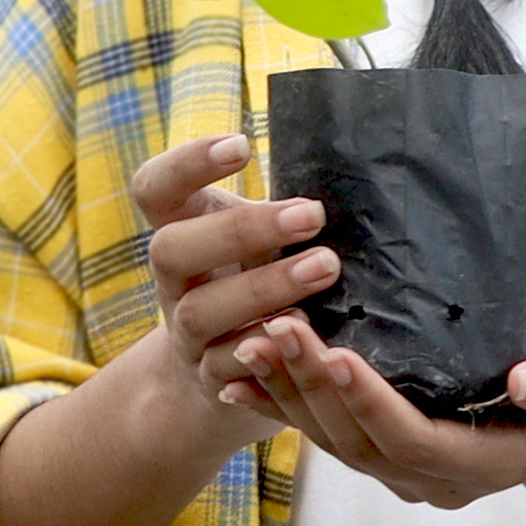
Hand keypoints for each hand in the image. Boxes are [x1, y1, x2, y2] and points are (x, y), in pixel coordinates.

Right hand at [103, 129, 341, 452]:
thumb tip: (370, 165)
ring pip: (201, 312)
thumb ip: (285, 211)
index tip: (241, 145)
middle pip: (171, 250)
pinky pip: (229, 371)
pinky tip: (307, 338)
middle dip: (239, 231)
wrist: (220, 377)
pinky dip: (266, 353)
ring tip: (326, 266)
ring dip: (263, 289)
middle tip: (312, 214)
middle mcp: (176, 283)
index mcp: (183, 233)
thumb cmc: (257, 282)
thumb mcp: (259, 242)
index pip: (155, 189)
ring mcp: (188, 335)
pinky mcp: (215, 381)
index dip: (185, 165)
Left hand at [214, 317, 525, 510]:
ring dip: (289, 394)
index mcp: (486, 465)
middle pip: (360, 443)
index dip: (372, 403)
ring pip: (334, 443)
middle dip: (316, 388)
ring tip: (253, 341)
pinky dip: (282, 406)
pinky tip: (239, 377)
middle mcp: (434, 481)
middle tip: (279, 329)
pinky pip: (325, 436)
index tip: (339, 354)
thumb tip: (525, 380)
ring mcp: (405, 473)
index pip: (414, 441)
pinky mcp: (384, 452)